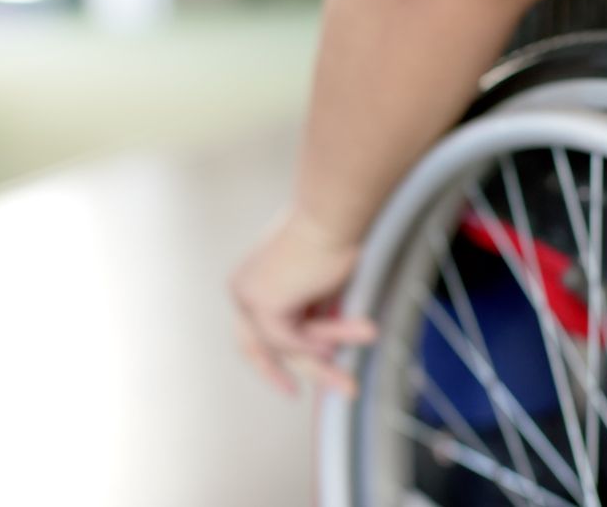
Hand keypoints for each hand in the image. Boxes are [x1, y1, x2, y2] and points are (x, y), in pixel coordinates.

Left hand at [230, 211, 376, 396]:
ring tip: (365, 348)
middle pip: (259, 348)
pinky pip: (294, 341)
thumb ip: (315, 315)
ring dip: (327, 354)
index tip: (291, 386)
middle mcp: (242, 289)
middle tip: (318, 393)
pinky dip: (322, 338)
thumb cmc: (336, 234)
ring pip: (285, 347)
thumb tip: (327, 352)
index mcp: (251, 279)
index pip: (253, 334)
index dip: (271, 362)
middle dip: (289, 375)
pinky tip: (345, 333)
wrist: (334, 213)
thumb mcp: (322, 285)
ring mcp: (248, 298)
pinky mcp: (263, 305)